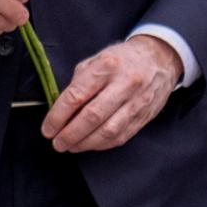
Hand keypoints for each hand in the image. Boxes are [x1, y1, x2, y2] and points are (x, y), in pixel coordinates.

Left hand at [41, 35, 184, 154]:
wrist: (159, 59)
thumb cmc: (120, 60)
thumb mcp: (95, 61)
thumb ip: (77, 85)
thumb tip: (60, 112)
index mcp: (106, 67)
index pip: (77, 96)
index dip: (58, 116)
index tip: (47, 129)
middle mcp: (124, 84)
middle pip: (92, 116)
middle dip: (70, 134)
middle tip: (57, 143)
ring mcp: (137, 101)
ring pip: (108, 131)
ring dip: (85, 143)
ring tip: (70, 147)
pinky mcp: (145, 115)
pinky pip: (121, 136)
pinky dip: (101, 144)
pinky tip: (89, 144)